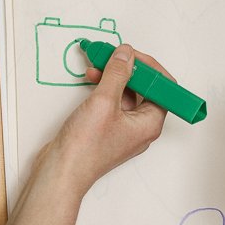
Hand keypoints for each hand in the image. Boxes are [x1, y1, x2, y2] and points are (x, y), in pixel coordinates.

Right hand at [50, 44, 168, 190]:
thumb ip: (117, 74)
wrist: (61, 170)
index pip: (163, 88)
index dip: (149, 68)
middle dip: (128, 69)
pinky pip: (113, 102)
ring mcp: (124, 129)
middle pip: (145, 89)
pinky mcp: (108, 129)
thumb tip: (127, 54)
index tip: (131, 55)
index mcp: (150, 124)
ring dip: (114, 77)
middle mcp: (140, 127)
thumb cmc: (86, 148)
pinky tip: (92, 79)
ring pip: (126, 94)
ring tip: (97, 65)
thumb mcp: (104, 102)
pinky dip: (104, 88)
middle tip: (113, 55)